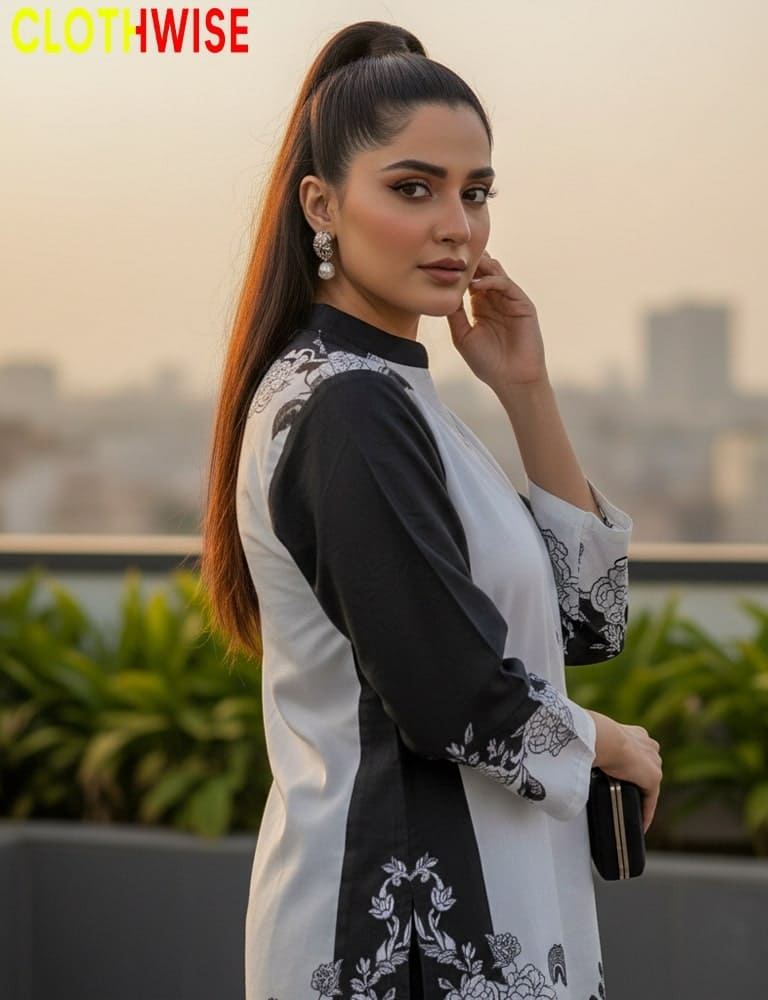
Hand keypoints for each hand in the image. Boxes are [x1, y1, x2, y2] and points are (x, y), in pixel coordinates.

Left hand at [446, 250, 547, 390]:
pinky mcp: (522, 304)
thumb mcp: (463, 336)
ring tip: (463, 264)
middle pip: (482, 271)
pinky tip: (477, 283)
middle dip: (469, 262)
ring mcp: (510, 300)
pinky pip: (506, 285)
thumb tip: (441, 294)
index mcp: (481, 306)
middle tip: (451, 255)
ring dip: (480, 266)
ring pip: (495, 272)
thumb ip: (454, 314)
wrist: (511, 380)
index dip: (457, 272)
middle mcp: (496, 299)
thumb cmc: (487, 362)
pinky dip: (492, 280)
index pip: (469, 280)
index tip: (439, 264)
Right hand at [587, 710, 662, 832]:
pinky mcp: (653, 778)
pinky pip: (650, 800)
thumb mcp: (595, 737)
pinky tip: (640, 825)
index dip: (632, 765)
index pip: (639, 753)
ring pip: (649, 786)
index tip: (623, 775)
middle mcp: (649, 747)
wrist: (605, 739)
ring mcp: (653, 763)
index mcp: (637, 734)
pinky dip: (645, 814)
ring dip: (641, 798)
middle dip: (638, 781)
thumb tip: (575, 751)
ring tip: (630, 810)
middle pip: (647, 769)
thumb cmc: (593, 734)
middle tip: (625, 795)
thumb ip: (594, 744)